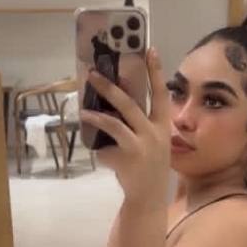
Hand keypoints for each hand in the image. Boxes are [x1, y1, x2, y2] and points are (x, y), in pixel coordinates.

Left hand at [81, 47, 170, 208]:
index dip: (155, 72)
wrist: (149, 197)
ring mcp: (142, 146)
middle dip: (110, 87)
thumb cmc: (148, 167)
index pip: (160, 94)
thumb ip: (139, 124)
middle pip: (131, 103)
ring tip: (83, 111)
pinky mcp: (128, 159)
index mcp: (162, 126)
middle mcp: (154, 133)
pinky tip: (102, 156)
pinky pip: (106, 147)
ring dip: (96, 115)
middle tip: (93, 74)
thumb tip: (113, 103)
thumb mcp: (152, 143)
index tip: (149, 49)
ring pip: (115, 123)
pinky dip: (101, 150)